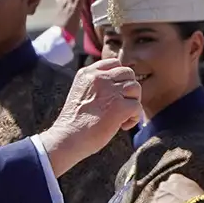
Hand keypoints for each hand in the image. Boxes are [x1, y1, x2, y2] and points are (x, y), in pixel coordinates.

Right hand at [37, 58, 141, 175]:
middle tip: (120, 106)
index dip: (119, 78)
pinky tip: (122, 126)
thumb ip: (96, 84)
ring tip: (121, 117)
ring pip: (135, 88)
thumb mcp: (81, 92)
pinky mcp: (119, 107)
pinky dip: (133, 118)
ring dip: (132, 103)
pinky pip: (137, 106)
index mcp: (87, 73)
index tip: (115, 93)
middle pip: (128, 74)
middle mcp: (99, 78)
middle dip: (128, 90)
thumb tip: (119, 85)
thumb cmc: (73, 122)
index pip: (114, 63)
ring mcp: (110, 91)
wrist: (66, 139)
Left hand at [142, 173, 203, 202]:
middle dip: (165, 202)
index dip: (172, 195)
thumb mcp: (193, 189)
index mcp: (174, 178)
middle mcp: (164, 184)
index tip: (177, 202)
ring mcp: (157, 195)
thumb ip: (185, 189)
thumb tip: (186, 194)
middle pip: (161, 194)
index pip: (169, 185)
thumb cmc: (198, 200)